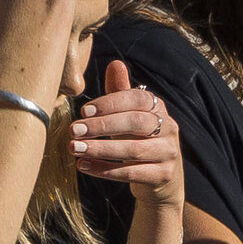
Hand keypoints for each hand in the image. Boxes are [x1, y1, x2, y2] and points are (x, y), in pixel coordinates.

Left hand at [68, 58, 184, 206]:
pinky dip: (105, 170)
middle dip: (102, 126)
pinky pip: (131, 173)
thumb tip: (115, 64)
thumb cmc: (139, 140)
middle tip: (74, 130)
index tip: (83, 111)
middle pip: (136, 123)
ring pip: (133, 150)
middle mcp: (168, 128)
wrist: (160, 180)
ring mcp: (168, 153)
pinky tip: (83, 165)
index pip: (138, 99)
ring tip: (74, 148)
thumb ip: (121, 93)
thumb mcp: (130, 116)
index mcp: (159, 109)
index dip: (111, 103)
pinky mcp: (163, 176)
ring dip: (100, 149)